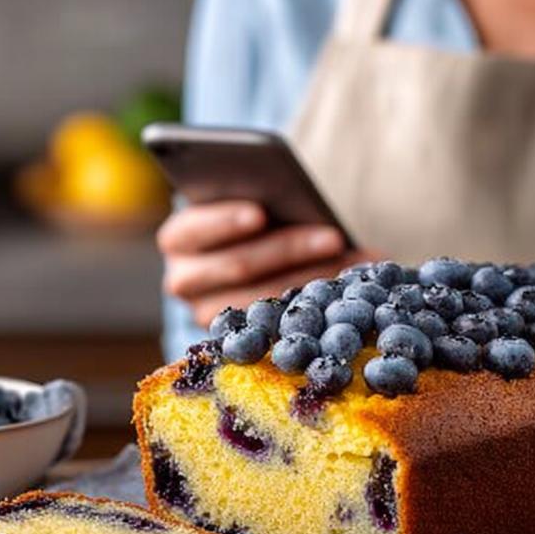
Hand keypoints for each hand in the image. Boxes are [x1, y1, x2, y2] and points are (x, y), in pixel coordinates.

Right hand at [157, 200, 378, 329]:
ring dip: (313, 278)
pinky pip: (280, 324)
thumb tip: (298, 195)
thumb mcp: (249, 198)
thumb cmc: (252, 214)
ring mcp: (208, 313)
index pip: (193, 229)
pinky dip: (318, 303)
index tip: (260, 213)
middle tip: (334, 236)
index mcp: (178, 237)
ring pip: (262, 300)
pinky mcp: (239, 338)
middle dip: (289, 248)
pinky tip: (351, 291)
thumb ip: (261, 196)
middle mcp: (184, 279)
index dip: (225, 221)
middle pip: (238, 265)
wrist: (247, 251)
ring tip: (355, 263)